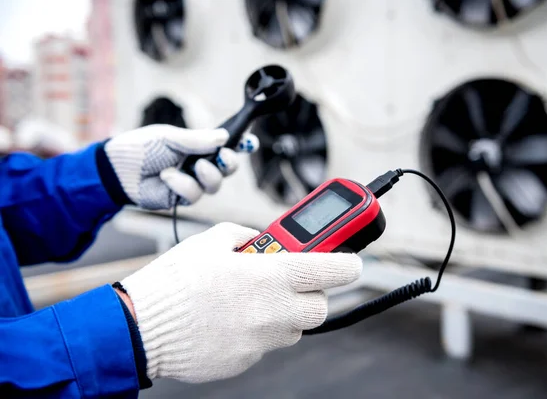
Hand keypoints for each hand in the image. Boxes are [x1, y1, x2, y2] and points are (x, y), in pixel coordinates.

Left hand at [103, 125, 257, 209]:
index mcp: (197, 145)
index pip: (225, 145)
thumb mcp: (169, 137)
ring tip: (191, 167)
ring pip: (214, 185)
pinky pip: (194, 195)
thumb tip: (225, 137)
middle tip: (222, 157)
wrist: (116, 170)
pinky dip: (182, 185)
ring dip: (206, 175)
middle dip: (229, 163)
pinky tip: (166, 178)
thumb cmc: (140, 148)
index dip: (242, 145)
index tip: (251, 142)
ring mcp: (191, 182)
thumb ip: (197, 139)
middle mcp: (198, 164)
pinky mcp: (181, 198)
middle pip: (227, 169)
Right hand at [120, 222, 361, 383]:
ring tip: (252, 301)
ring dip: (284, 313)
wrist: (141, 324)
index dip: (349, 264)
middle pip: (321, 307)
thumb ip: (250, 237)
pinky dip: (257, 331)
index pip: (333, 270)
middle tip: (291, 282)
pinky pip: (265, 345)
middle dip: (312, 293)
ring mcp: (261, 340)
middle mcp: (274, 310)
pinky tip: (230, 320)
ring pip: (294, 329)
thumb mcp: (214, 239)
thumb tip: (267, 241)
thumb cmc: (177, 277)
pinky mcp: (246, 361)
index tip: (352, 263)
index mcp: (271, 274)